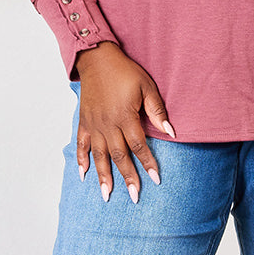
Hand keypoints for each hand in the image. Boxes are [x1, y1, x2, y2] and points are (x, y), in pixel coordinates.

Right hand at [73, 42, 174, 201]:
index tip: (155, 179)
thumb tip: (171, 132)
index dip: (148, 163)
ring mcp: (94, 124)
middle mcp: (108, 124)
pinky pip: (81, 145)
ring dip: (103, 177)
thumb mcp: (146, 86)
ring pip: (99, 155)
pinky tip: (84, 175)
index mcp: (125, 116)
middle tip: (134, 196)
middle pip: (119, 156)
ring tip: (107, 195)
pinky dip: (81, 160)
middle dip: (128, 177)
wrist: (97, 58)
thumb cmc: (124, 71)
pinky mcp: (84, 122)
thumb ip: (157, 110)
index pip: (139, 146)